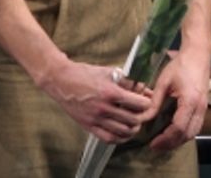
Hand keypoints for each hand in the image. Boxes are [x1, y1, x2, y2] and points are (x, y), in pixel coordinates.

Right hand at [39, 59, 153, 143]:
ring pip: (122, 132)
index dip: (148, 104)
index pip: (139, 104)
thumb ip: (128, 81)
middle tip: (144, 114)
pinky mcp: (88, 126)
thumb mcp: (109, 72)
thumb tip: (144, 88)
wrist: (61, 80)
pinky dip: (119, 138)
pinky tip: (124, 133)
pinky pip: (108, 138)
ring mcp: (95, 119)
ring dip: (133, 129)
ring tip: (136, 124)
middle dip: (142, 117)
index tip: (149, 102)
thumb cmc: (85, 73)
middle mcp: (104, 108)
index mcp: (111, 92)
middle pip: (133, 120)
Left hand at [145, 45, 210, 149]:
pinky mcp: (204, 106)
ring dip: (179, 140)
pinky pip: (196, 125)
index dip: (165, 139)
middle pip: (188, 134)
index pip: (178, 128)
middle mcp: (200, 107)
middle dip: (171, 144)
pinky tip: (173, 132)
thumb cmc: (181, 64)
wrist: (199, 53)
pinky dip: (185, 133)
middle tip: (156, 146)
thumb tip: (143, 118)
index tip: (152, 143)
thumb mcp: (164, 81)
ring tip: (163, 142)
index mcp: (190, 101)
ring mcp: (204, 107)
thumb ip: (154, 101)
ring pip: (193, 132)